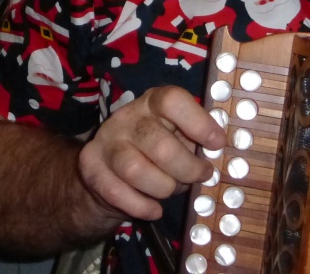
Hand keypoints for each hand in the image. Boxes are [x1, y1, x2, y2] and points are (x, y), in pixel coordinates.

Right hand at [77, 85, 224, 221]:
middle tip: (200, 175)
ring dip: (163, 188)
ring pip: (136, 170)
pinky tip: (154, 208)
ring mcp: (105, 140)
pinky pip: (118, 193)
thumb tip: (219, 151)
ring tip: (171, 190)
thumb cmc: (155, 152)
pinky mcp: (90, 166)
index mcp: (152, 103)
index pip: (172, 100)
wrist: (109, 170)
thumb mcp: (176, 138)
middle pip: (160, 145)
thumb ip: (195, 141)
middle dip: (187, 169)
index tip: (217, 144)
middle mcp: (126, 117)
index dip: (198, 122)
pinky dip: (142, 206)